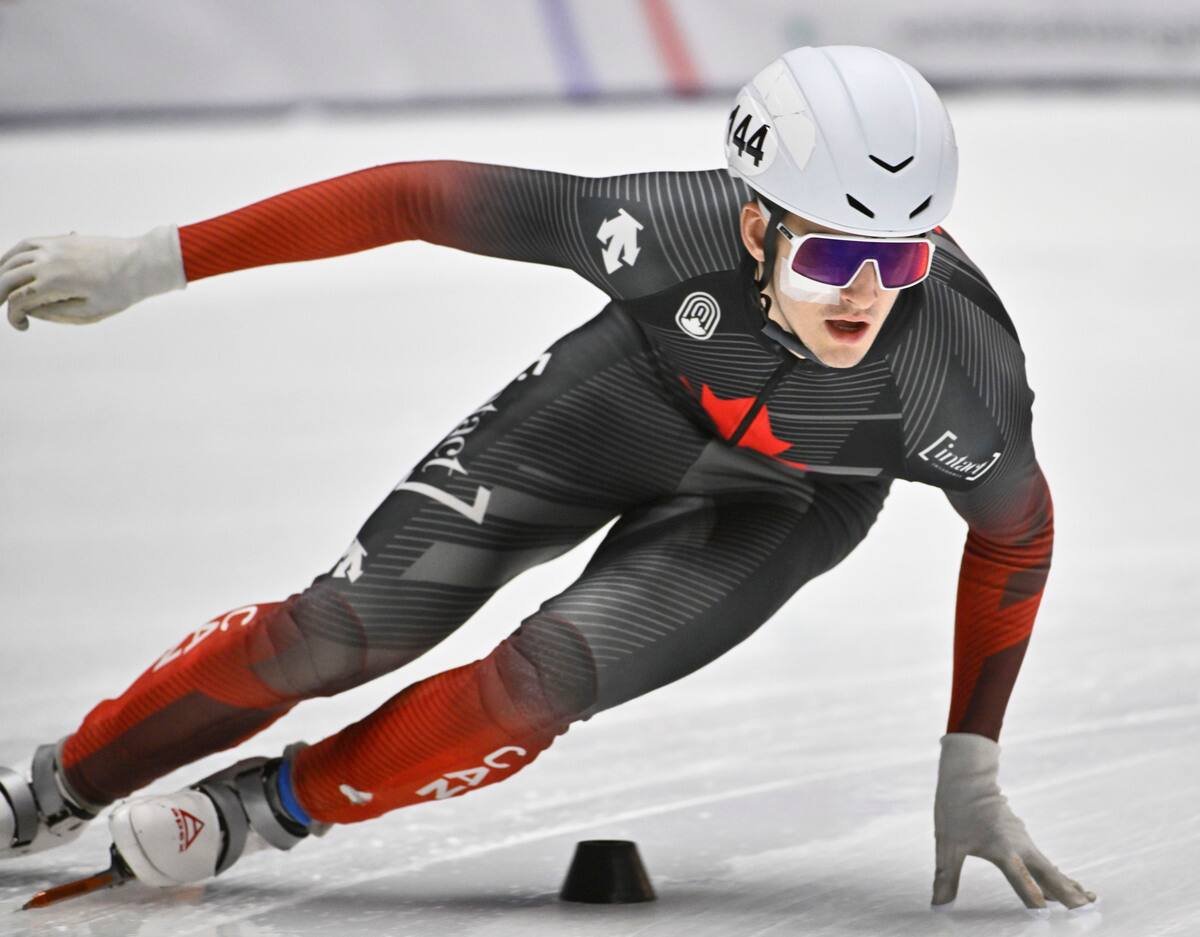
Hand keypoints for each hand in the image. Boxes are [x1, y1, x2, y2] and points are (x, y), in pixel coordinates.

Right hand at [1, 225, 184, 330]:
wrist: (143, 263)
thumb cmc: (121, 291)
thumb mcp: (90, 312)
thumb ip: (55, 312)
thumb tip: (30, 309)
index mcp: (54, 283)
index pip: (19, 301)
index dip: (14, 317)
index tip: (23, 326)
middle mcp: (48, 261)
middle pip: (7, 278)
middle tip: (1, 307)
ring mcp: (53, 247)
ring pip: (12, 258)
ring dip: (1, 274)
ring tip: (0, 290)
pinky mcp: (60, 239)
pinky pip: (27, 244)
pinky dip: (12, 255)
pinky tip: (9, 265)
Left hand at [932, 733, 1095, 912]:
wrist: (968, 775)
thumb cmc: (956, 808)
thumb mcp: (947, 845)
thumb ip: (946, 877)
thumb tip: (938, 906)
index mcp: (1003, 851)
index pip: (1023, 882)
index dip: (1034, 900)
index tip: (1048, 915)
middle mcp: (1020, 846)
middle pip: (1049, 874)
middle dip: (1068, 892)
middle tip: (1088, 908)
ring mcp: (1023, 839)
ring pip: (1049, 866)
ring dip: (1066, 883)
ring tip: (1088, 897)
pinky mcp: (1021, 835)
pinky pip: (1042, 859)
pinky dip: (1056, 872)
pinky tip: (1062, 880)